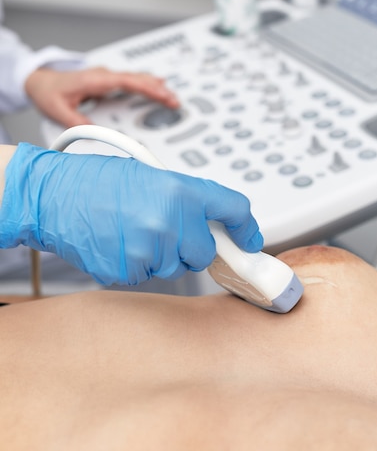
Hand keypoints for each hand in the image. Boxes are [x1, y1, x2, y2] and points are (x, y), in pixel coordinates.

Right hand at [0, 143, 262, 284]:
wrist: (54, 195)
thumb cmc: (96, 181)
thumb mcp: (151, 175)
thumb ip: (186, 199)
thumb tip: (210, 221)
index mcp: (181, 190)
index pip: (234, 209)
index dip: (246, 228)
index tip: (249, 240)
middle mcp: (171, 220)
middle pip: (203, 251)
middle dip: (189, 245)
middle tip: (162, 229)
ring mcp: (150, 249)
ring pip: (173, 266)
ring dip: (159, 255)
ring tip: (130, 230)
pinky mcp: (129, 271)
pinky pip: (146, 275)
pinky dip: (136, 264)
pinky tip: (118, 243)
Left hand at [25, 67, 179, 127]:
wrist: (39, 81)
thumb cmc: (48, 92)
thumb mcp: (58, 110)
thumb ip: (76, 121)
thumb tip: (94, 133)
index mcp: (95, 80)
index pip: (127, 81)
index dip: (146, 87)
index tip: (161, 93)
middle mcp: (104, 76)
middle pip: (137, 79)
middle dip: (158, 89)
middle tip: (174, 100)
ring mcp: (107, 77)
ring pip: (137, 78)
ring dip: (155, 86)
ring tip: (172, 97)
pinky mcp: (108, 82)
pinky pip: (132, 81)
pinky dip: (147, 85)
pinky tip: (158, 86)